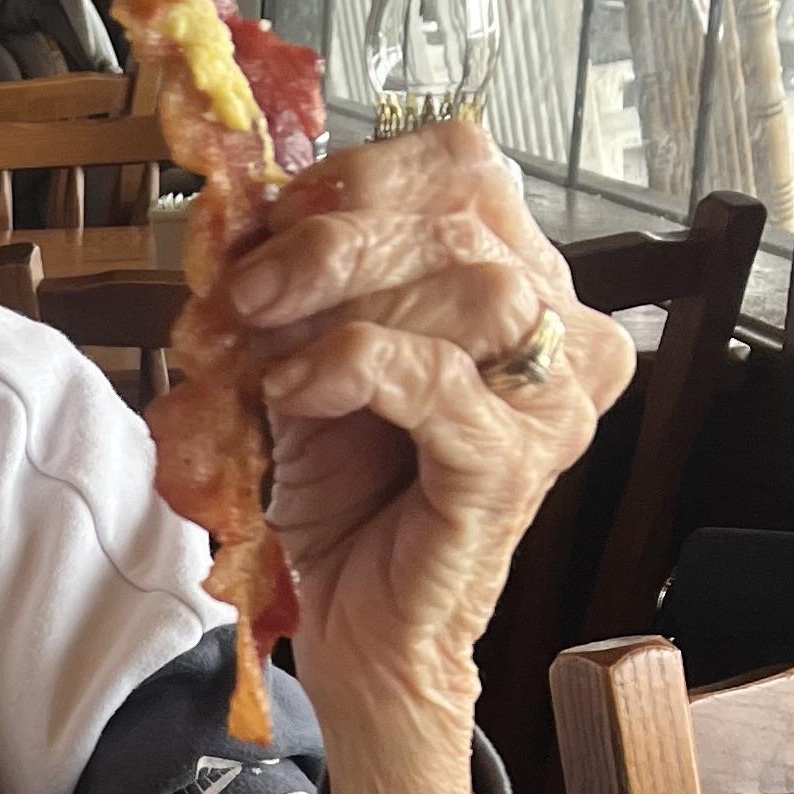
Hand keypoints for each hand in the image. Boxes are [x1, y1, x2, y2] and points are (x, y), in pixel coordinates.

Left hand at [224, 119, 629, 793]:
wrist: (352, 630)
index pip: (464, 163)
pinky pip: (440, 383)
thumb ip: (289, 281)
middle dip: (334, 236)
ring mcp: (549, 404)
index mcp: (517, 280)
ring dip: (338, 297)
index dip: (359, 175)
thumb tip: (235, 208)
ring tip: (258, 345)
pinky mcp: (515, 469)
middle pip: (464, 214)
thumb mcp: (300, 355)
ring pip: (470, 287)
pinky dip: (352, 368)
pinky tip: (292, 393)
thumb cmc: (340, 494)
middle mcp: (558, 332)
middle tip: (244, 284)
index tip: (267, 219)